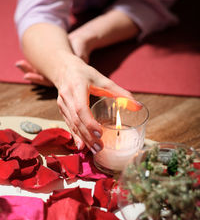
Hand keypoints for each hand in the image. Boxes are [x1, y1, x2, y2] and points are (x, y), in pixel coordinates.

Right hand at [16, 58, 141, 151]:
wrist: (63, 69)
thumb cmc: (85, 74)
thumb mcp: (103, 80)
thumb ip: (120, 93)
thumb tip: (138, 106)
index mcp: (77, 87)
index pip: (80, 108)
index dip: (89, 122)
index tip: (100, 134)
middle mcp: (67, 97)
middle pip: (76, 120)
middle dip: (87, 136)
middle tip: (99, 148)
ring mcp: (62, 104)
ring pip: (72, 125)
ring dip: (83, 138)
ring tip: (95, 150)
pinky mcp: (61, 110)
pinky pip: (68, 125)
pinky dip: (76, 136)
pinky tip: (82, 146)